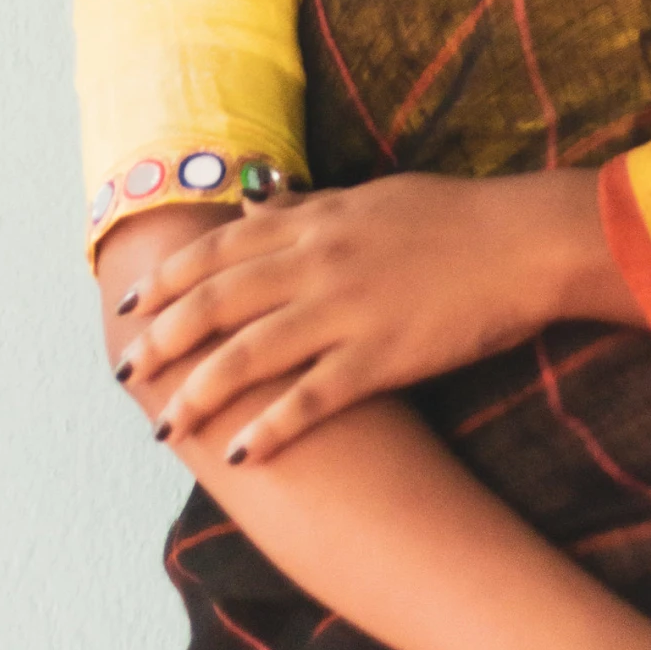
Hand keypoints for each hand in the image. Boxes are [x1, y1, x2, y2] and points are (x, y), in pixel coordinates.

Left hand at [113, 168, 638, 463]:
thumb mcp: (372, 197)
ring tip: (166, 425)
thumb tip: (252, 208)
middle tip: (128, 373)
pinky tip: (241, 452)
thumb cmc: (454, 217)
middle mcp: (318, 262)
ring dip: (198, 393)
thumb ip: (308, 207)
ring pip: (249, 355)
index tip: (128, 308)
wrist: (522, 243)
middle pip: (215, 303)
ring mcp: (347, 310)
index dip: (164, 280)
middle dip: (161, 341)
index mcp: (316, 220)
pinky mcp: (381, 357)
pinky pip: (310, 399)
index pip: (217, 249)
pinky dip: (269, 428)